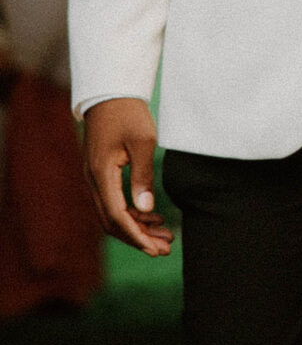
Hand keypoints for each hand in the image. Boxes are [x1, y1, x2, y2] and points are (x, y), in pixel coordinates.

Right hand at [83, 97, 170, 255]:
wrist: (110, 94)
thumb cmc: (128, 114)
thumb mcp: (142, 142)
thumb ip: (143, 176)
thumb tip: (147, 208)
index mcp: (101, 174)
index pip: (116, 216)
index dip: (136, 236)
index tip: (156, 249)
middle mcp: (93, 181)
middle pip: (113, 221)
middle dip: (139, 238)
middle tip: (165, 249)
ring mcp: (95, 178)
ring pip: (113, 214)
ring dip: (138, 228)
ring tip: (165, 237)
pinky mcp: (101, 175)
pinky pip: (114, 202)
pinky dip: (133, 213)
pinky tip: (153, 217)